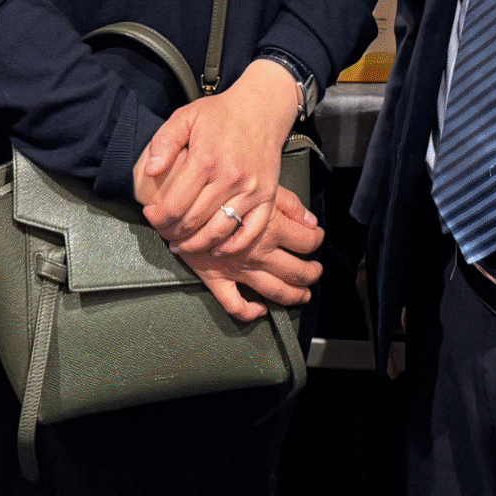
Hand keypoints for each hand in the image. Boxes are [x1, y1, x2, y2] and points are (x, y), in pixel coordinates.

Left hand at [134, 59, 303, 257]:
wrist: (261, 108)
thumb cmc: (221, 114)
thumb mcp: (185, 117)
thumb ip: (164, 142)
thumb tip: (150, 170)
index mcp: (206, 160)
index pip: (175, 205)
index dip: (158, 218)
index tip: (151, 217)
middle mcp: (230, 178)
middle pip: (194, 222)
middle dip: (173, 234)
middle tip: (165, 233)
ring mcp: (251, 190)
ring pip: (219, 232)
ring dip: (197, 245)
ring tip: (184, 245)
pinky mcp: (268, 196)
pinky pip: (252, 231)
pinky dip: (234, 246)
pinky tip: (217, 248)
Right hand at [175, 190, 323, 323]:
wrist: (176, 192)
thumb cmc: (217, 183)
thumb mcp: (259, 182)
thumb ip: (288, 201)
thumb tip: (310, 220)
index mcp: (270, 226)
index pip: (308, 241)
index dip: (318, 240)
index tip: (318, 237)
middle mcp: (258, 251)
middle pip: (297, 271)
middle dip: (311, 273)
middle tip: (316, 271)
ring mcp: (238, 268)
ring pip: (274, 291)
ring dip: (294, 295)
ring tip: (302, 294)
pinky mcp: (216, 277)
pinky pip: (234, 304)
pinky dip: (249, 312)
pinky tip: (259, 310)